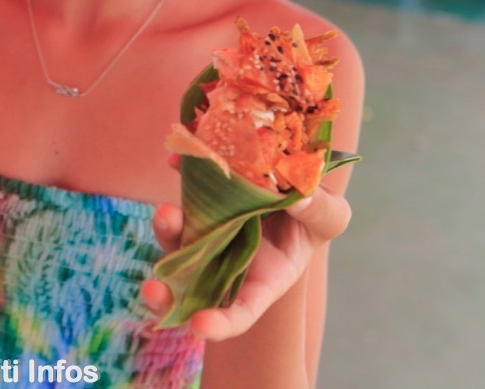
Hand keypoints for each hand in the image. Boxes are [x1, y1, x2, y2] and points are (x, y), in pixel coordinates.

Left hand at [142, 156, 352, 340]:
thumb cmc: (314, 216)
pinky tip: (176, 159)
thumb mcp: (330, 218)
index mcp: (262, 280)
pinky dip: (179, 173)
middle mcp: (226, 260)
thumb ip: (321, 213)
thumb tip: (299, 199)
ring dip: (167, 228)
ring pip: (177, 237)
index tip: (200, 326)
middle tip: (154, 288)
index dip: (220, 324)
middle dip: (168, 291)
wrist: (294, 181)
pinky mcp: (198, 194)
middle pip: (191, 283)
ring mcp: (207, 229)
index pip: (239, 312)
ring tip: (166, 213)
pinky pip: (183, 187)